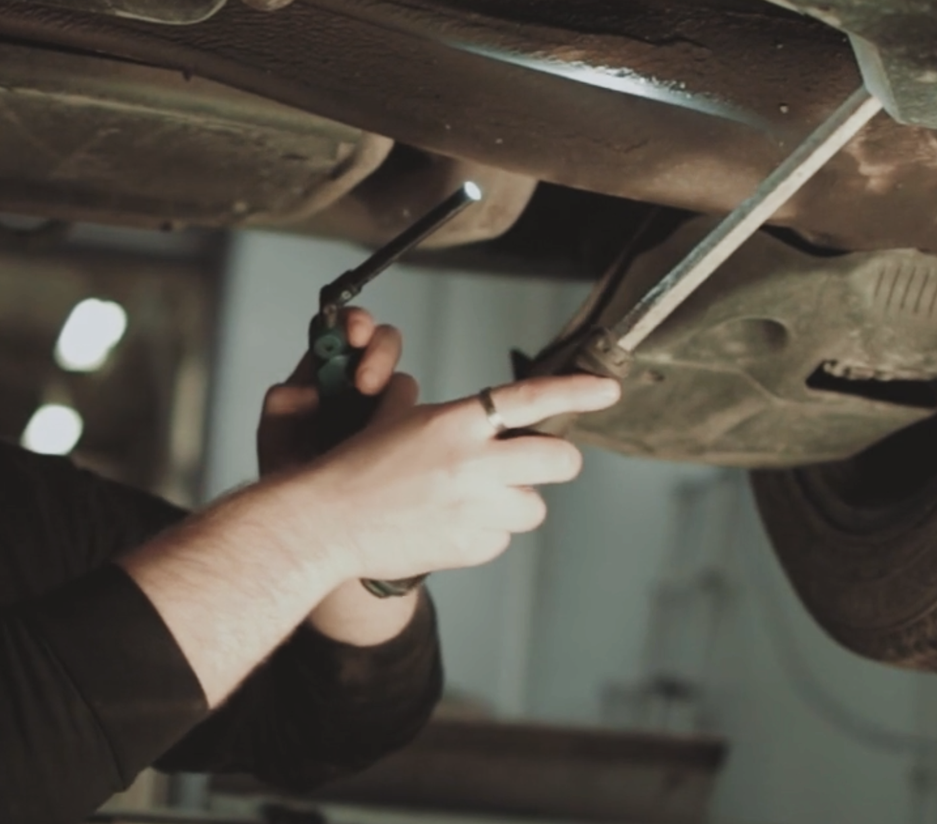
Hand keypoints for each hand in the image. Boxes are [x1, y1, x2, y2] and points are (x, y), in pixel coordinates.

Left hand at [258, 307, 408, 475]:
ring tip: (376, 429)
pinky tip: (389, 451)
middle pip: (384, 344)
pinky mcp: (406, 438)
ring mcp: (385, 410)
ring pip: (404, 385)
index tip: (355, 335)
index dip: (353, 323)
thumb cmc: (289, 473)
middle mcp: (358, 383)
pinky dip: (410, 429)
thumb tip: (303, 390)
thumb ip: (283, 406)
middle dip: (380, 353)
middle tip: (367, 382)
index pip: (344, 329)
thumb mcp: (275, 435)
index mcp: (325, 371)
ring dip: (394, 399)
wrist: (309, 521)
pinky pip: (420, 423)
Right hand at [289, 375, 616, 583]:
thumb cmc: (356, 466)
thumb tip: (476, 409)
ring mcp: (477, 508)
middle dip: (555, 461)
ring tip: (474, 500)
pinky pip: (503, 537)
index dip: (577, 392)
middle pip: (558, 459)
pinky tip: (451, 526)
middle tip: (534, 464)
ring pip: (535, 505)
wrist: (328, 522)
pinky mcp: (474, 546)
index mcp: (456, 421)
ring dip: (515, 501)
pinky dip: (487, 532)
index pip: (532, 399)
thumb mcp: (396, 420)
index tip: (608, 391)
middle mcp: (474, 462)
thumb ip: (443, 412)